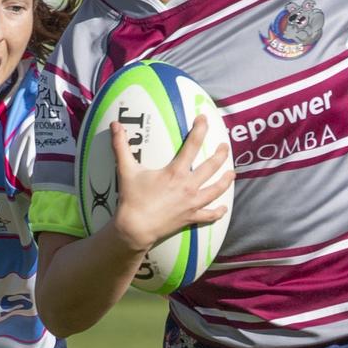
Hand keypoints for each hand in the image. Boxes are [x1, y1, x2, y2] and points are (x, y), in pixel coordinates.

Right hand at [109, 116, 233, 251]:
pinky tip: (224, 208)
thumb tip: (114, 124)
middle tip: (225, 146)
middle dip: (221, 155)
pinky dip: (218, 212)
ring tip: (232, 173)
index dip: (200, 130)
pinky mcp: (190, 217)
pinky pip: (209, 215)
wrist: (135, 228)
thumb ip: (121, 145)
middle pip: (211, 167)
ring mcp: (192, 203)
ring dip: (226, 181)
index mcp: (176, 172)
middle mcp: (188, 186)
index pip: (192, 145)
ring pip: (216, 190)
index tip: (204, 119)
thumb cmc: (132, 198)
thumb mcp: (126, 169)